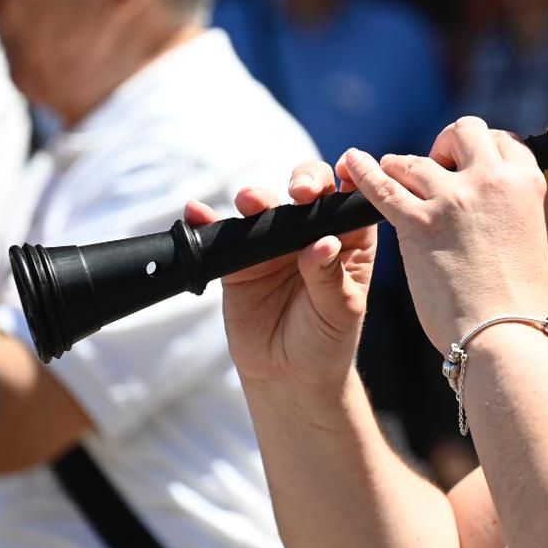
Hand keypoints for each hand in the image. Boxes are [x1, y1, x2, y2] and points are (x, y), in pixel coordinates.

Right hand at [184, 162, 376, 395]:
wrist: (288, 376)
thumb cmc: (327, 340)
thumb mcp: (339, 310)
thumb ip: (329, 276)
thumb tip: (322, 243)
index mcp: (350, 238)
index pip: (350, 199)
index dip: (349, 180)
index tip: (344, 171)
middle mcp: (312, 231)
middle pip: (308, 190)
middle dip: (304, 180)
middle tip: (299, 192)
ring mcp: (273, 243)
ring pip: (265, 206)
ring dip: (256, 197)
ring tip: (250, 202)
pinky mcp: (239, 260)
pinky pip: (223, 234)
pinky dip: (208, 220)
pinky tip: (197, 211)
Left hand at [338, 116, 547, 353]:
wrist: (504, 333)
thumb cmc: (521, 301)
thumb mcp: (534, 239)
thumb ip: (515, 209)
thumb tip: (499, 200)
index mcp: (528, 183)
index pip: (503, 142)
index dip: (484, 149)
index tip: (470, 162)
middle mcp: (492, 180)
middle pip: (463, 132)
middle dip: (446, 144)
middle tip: (438, 164)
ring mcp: (453, 198)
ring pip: (416, 160)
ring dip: (403, 167)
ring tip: (393, 177)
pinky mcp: (418, 222)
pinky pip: (383, 185)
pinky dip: (364, 171)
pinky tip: (351, 163)